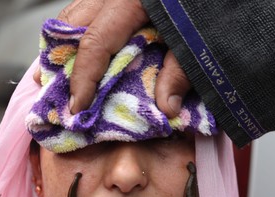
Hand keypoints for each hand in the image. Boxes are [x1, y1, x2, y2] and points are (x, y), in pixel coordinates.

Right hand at [34, 0, 190, 117]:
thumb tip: (166, 107)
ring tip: (68, 74)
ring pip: (77, 15)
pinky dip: (83, 33)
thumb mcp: (200, 38)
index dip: (83, 79)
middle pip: (73, 24)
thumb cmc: (214, 2)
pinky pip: (90, 11)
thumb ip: (181, 71)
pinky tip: (88, 53)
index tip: (77, 107)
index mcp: (131, 2)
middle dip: (61, 59)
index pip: (95, 43)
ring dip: (69, 45)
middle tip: (60, 90)